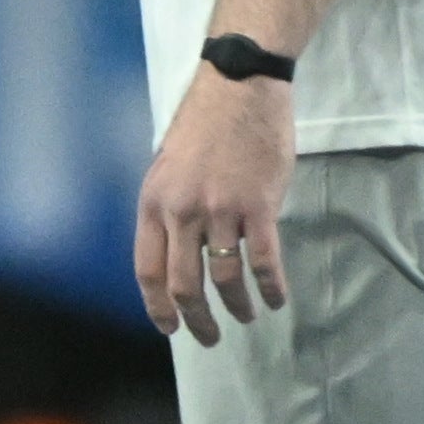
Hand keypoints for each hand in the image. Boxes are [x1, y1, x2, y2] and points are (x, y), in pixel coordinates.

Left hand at [132, 64, 293, 345]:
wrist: (239, 87)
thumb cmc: (204, 126)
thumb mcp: (166, 167)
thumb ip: (168, 210)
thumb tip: (174, 252)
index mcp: (153, 202)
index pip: (147, 270)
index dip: (157, 306)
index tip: (169, 328)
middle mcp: (182, 211)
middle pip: (184, 284)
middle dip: (196, 319)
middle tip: (209, 336)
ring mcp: (220, 209)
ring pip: (225, 278)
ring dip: (237, 306)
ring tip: (247, 316)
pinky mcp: (258, 205)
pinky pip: (264, 261)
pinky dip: (271, 287)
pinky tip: (276, 299)